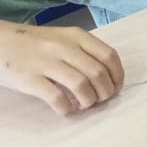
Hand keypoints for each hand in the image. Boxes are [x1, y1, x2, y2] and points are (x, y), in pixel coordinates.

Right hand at [0, 21, 123, 115]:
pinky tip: (66, 110)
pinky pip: (56, 97)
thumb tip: (107, 77)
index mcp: (77, 36)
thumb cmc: (35, 43)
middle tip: (101, 100)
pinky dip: (67, 108)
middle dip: (105, 92)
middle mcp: (64, 47)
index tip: (116, 88)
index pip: (109, 56)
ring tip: (85, 105)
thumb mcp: (63, 38)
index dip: (117, 75)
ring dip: (89, 101)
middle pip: (98, 73)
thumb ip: (83, 52)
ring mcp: (46, 63)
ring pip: (81, 85)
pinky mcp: (29, 79)